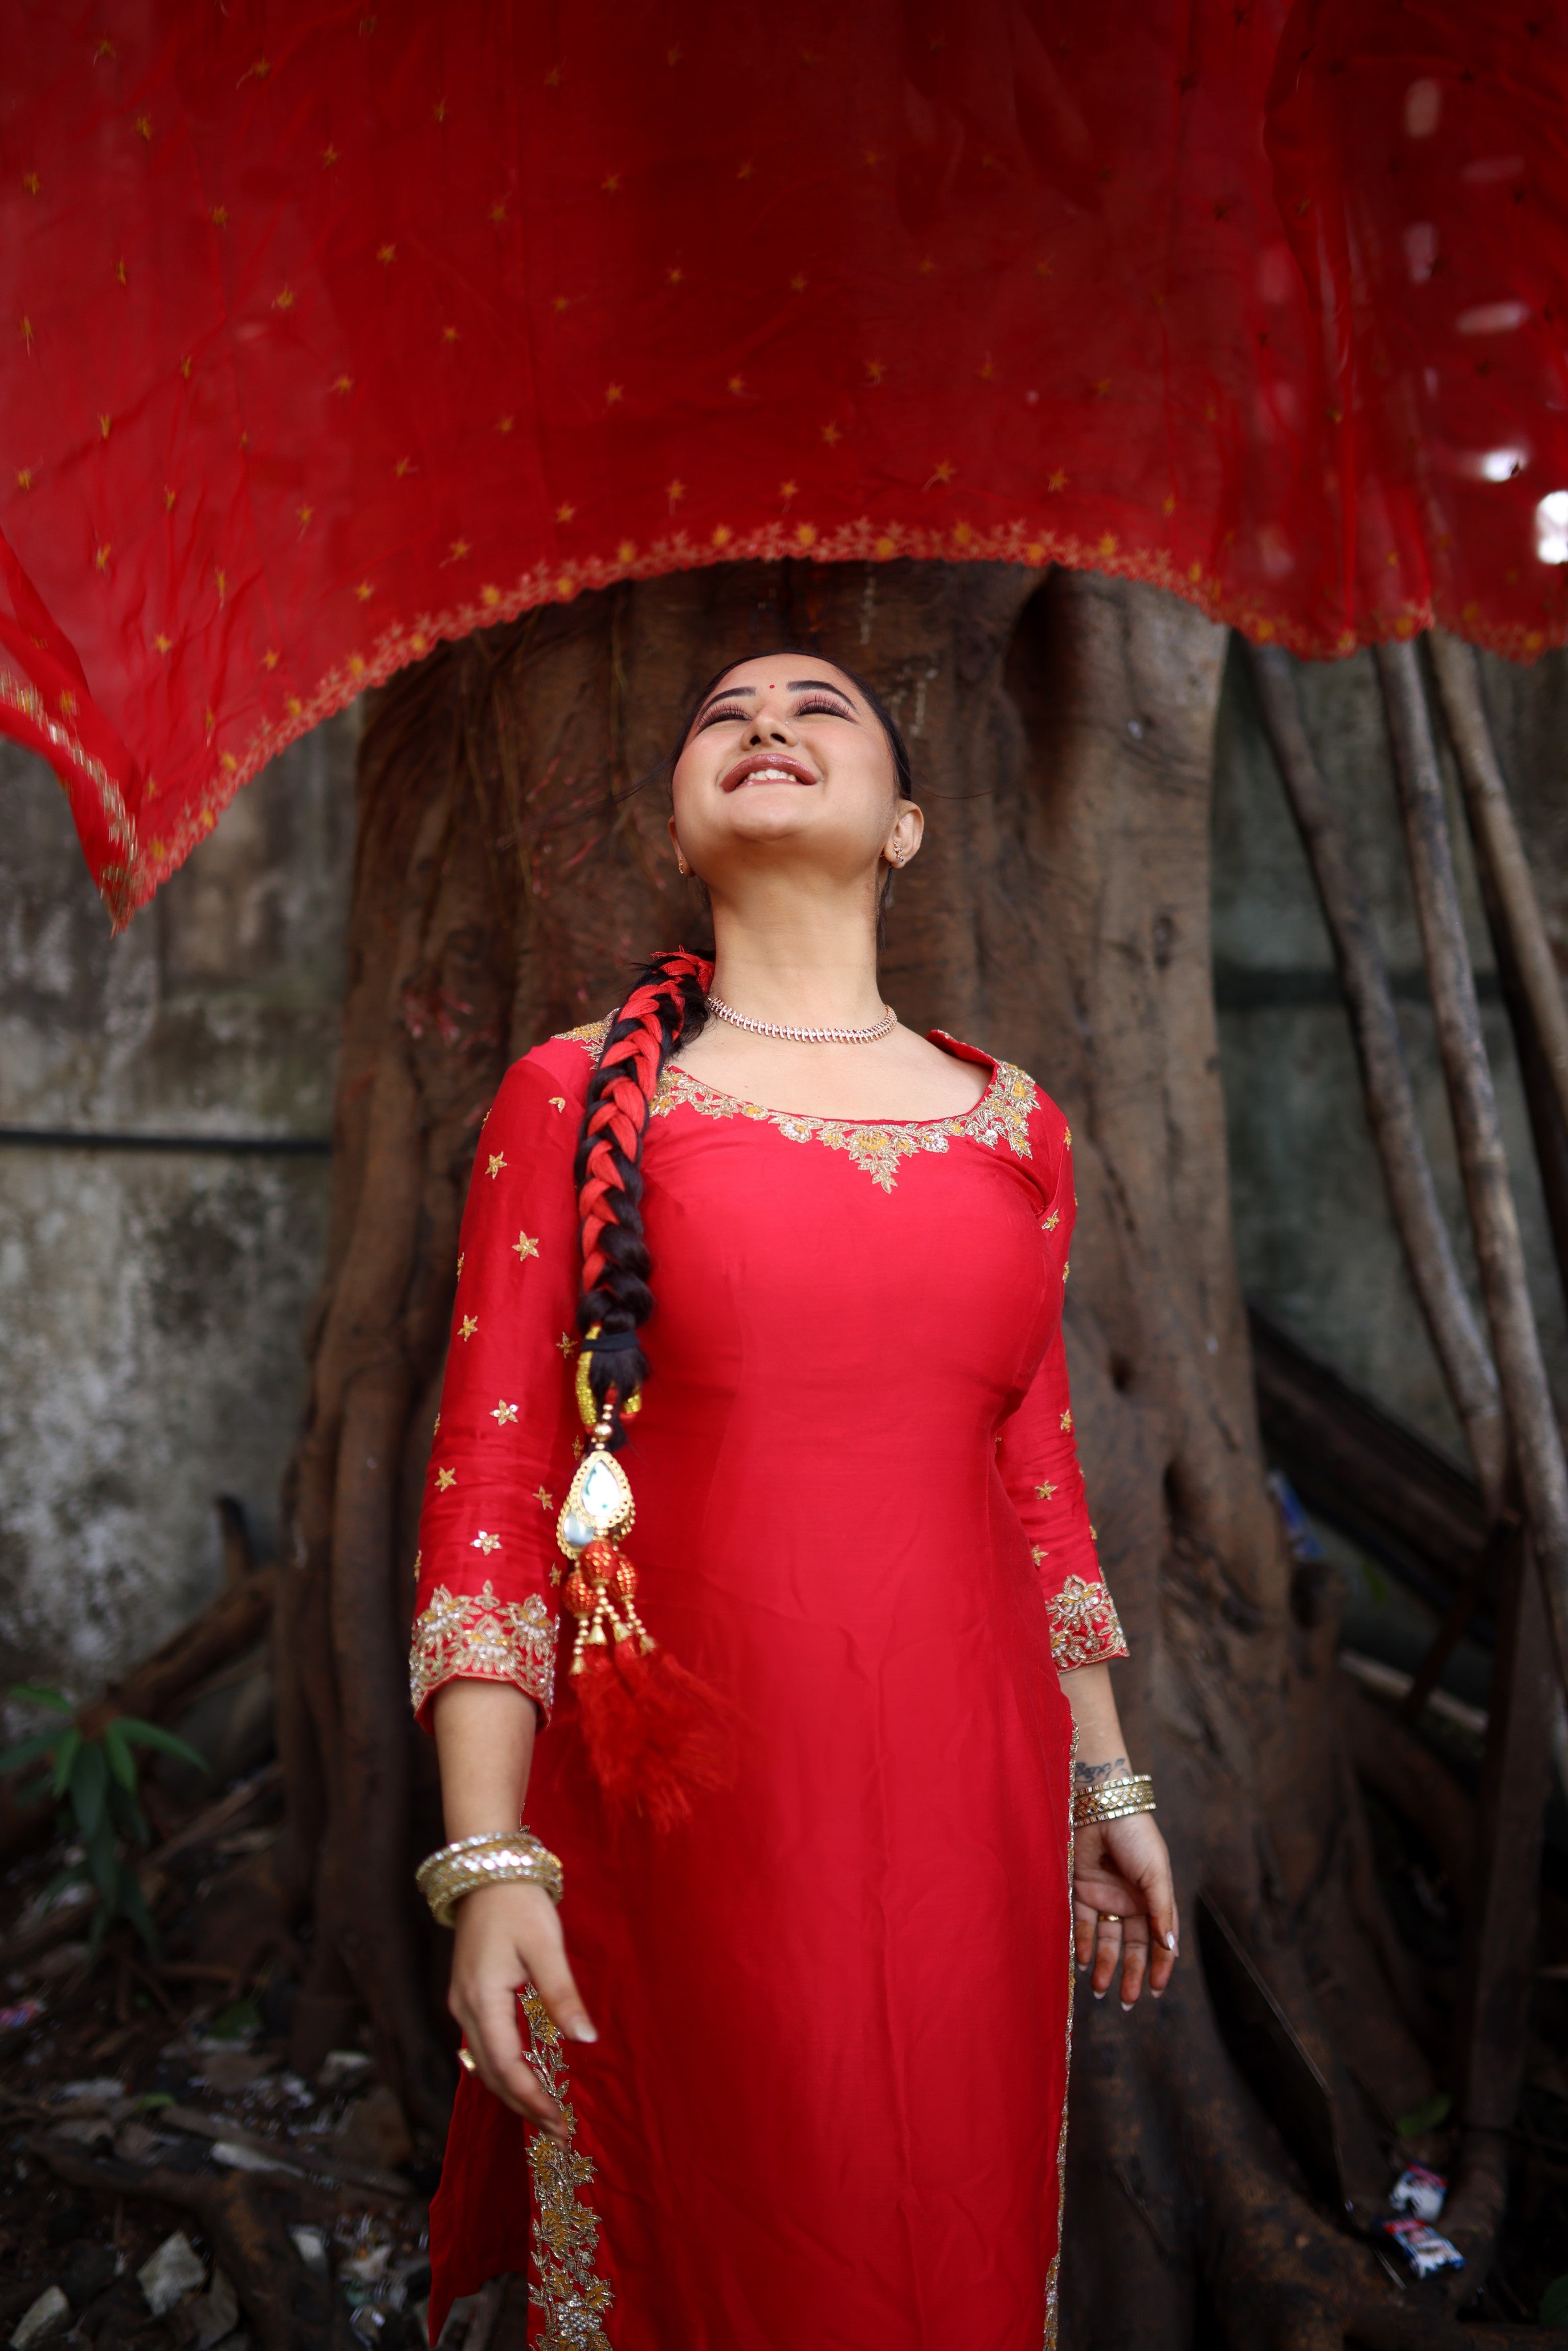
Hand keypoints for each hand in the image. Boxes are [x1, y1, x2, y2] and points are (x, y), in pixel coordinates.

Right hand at [447, 1879, 596, 2139]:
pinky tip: (525, 2074)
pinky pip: (482, 2043)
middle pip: (490, 2073)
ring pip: (483, 2061)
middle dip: (522, 2105)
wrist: (488, 1867)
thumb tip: (586, 2040)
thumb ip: (562, 1995)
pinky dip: (503, 2067)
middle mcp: (464, 2006)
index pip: (505, 2066)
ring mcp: (462, 2000)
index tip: (560, 2121)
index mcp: (482, 1999)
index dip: (531, 2099)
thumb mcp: (545, 1947)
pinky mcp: (468, 1992)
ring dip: (512, 2089)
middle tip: (557, 2128)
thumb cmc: (518, 1902)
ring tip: (544, 2111)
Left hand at [1072, 1811, 1178, 2009]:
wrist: (1101, 1805)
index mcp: (1154, 1898)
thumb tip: (1169, 1947)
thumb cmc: (1136, 1837)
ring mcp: (1105, 1896)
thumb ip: (1161, 1911)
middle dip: (1131, 1974)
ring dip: (1105, 1965)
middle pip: (1133, 1946)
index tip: (1155, 1990)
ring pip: (1107, 1941)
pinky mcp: (1080, 1889)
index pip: (1159, 1940)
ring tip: (1101, 1990)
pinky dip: (1082, 1943)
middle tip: (1127, 2002)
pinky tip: (1084, 1962)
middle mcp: (1130, 1901)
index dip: (1159, 1965)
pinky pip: (1081, 1923)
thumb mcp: (1156, 1875)